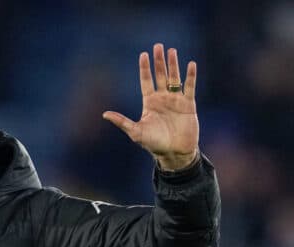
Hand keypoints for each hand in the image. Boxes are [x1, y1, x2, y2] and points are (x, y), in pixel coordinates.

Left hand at [103, 43, 198, 170]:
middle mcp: (162, 98)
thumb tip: (104, 114)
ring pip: (174, 78)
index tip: (143, 54)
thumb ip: (122, 122)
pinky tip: (190, 64)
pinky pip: (189, 87)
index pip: (146, 81)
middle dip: (159, 61)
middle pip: (160, 75)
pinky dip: (190, 76)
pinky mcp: (188, 105)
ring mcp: (175, 100)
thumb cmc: (154, 144)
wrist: (174, 153)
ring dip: (173, 65)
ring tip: (172, 51)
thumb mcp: (136, 132)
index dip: (145, 68)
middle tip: (158, 46)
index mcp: (149, 102)